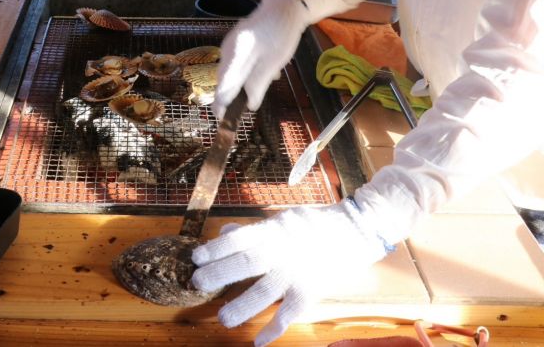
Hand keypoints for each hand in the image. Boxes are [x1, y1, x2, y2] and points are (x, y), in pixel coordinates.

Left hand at [191, 199, 390, 346]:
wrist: (357, 229)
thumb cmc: (313, 224)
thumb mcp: (282, 219)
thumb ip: (253, 229)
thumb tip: (223, 232)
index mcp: (273, 229)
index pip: (240, 238)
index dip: (216, 248)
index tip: (195, 257)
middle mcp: (284, 249)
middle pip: (249, 262)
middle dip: (221, 273)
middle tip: (197, 283)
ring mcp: (298, 271)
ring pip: (266, 291)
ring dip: (243, 306)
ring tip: (223, 319)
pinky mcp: (313, 289)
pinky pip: (290, 312)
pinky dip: (274, 329)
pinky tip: (258, 342)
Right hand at [213, 0, 310, 119]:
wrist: (284, 7)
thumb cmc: (281, 34)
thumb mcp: (274, 62)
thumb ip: (260, 83)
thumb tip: (251, 104)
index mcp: (236, 53)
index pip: (224, 83)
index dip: (221, 102)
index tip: (220, 117)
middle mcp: (227, 49)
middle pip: (224, 78)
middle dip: (230, 94)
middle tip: (236, 110)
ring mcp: (230, 44)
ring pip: (230, 71)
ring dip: (240, 83)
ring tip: (252, 91)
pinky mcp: (235, 43)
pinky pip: (236, 63)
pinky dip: (245, 72)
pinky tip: (261, 72)